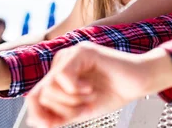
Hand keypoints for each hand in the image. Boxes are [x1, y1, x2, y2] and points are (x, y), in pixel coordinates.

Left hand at [26, 42, 153, 127]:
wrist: (139, 83)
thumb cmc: (114, 93)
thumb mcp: (79, 110)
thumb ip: (57, 115)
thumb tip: (32, 120)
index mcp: (59, 75)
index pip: (35, 97)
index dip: (41, 116)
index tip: (58, 124)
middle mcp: (62, 62)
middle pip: (41, 94)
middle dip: (63, 109)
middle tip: (85, 106)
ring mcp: (72, 54)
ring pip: (50, 86)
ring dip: (72, 100)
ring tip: (91, 95)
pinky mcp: (83, 51)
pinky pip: (62, 75)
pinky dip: (76, 89)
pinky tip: (90, 87)